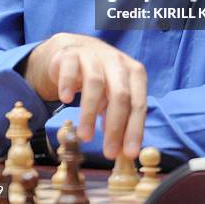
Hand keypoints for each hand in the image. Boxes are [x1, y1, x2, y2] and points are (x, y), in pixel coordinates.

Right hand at [22, 33, 146, 159]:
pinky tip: (66, 99)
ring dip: (90, 113)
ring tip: (85, 137)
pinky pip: (70, 69)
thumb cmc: (101, 79)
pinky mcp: (71, 55)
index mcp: (134, 72)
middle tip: (109, 152)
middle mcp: (117, 62)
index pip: (138, 103)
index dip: (135, 129)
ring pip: (95, 83)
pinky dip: (68, 84)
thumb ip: (120, 118)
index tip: (129, 153)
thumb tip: (123, 150)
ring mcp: (94, 56)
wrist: (76, 51)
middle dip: (116, 126)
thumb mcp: (114, 96)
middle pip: (120, 94)